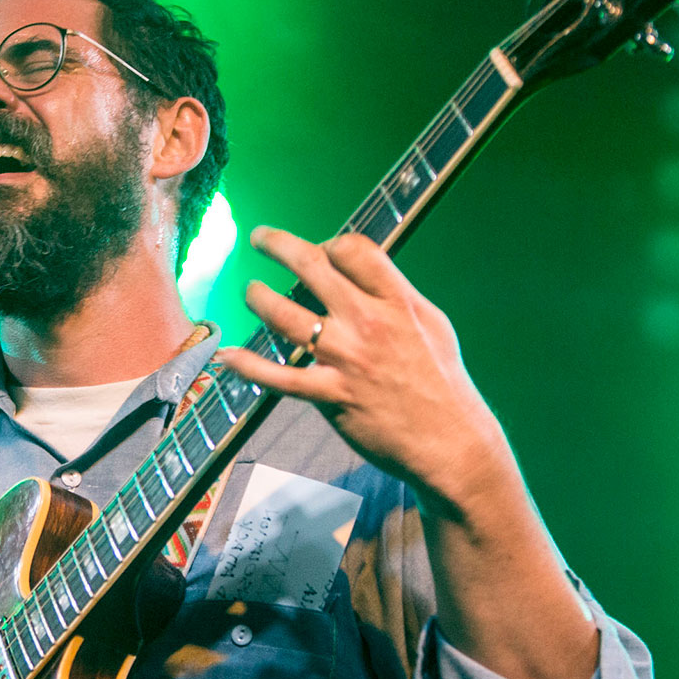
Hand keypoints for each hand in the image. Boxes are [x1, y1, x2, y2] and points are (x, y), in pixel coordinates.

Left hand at [217, 229, 514, 515]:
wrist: (450, 441)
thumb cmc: (441, 382)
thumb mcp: (430, 324)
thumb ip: (396, 296)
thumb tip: (364, 273)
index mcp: (397, 302)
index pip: (354, 250)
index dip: (330, 244)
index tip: (320, 250)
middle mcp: (368, 323)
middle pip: (311, 267)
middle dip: (278, 244)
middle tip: (260, 237)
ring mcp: (346, 359)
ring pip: (285, 316)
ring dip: (258, 297)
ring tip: (251, 291)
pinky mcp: (330, 396)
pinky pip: (279, 377)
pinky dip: (248, 366)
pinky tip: (228, 356)